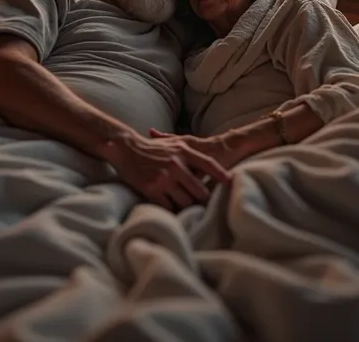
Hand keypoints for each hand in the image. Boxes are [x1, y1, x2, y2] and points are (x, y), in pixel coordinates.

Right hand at [101, 132, 230, 210]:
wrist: (126, 148)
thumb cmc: (152, 148)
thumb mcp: (174, 144)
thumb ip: (190, 154)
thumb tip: (208, 167)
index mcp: (183, 151)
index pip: (209, 165)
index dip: (221, 176)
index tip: (231, 184)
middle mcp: (176, 165)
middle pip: (199, 190)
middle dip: (204, 201)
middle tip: (209, 209)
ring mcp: (164, 178)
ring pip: (185, 201)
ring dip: (188, 208)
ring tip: (193, 214)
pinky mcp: (151, 189)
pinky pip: (168, 206)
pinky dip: (172, 210)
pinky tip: (175, 213)